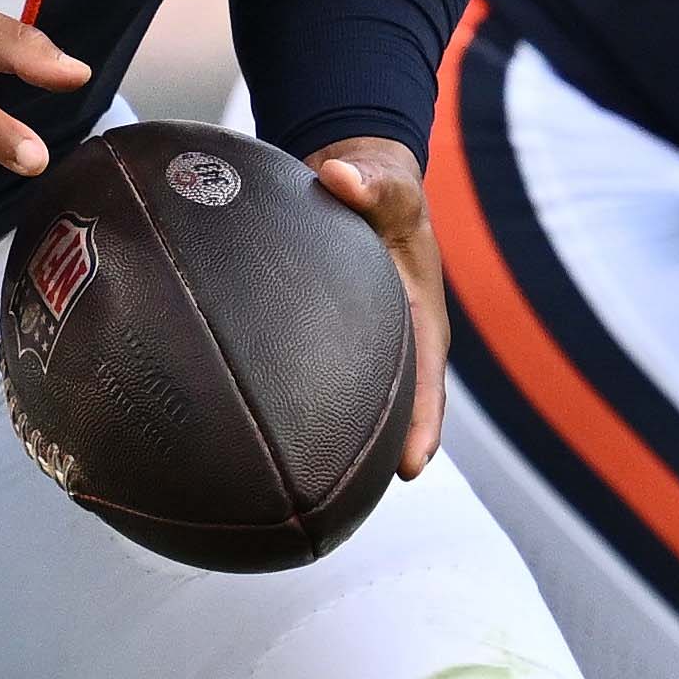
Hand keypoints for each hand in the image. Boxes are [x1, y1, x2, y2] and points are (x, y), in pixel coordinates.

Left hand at [311, 136, 449, 474]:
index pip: (426, 380)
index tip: (410, 467)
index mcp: (419, 317)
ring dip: (331, 439)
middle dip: (372, 452)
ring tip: (297, 490)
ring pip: (347, 401)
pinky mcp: (321, 340)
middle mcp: (391, 340)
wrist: (350, 177)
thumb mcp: (386, 183)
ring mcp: (357, 344)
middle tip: (346, 500)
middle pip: (387, 407)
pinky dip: (291, 406)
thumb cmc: (379, 185)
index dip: (422, 424)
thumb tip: (342, 177)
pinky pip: (307, 380)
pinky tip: (252, 437)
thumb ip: (371, 184)